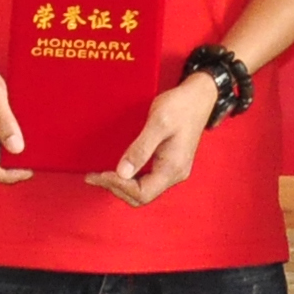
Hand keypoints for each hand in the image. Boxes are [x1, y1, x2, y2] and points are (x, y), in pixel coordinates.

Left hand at [90, 78, 218, 207]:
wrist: (199, 96)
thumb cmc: (180, 106)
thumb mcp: (158, 123)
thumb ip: (140, 148)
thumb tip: (122, 172)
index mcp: (173, 168)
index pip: (142, 193)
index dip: (118, 186)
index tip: (101, 173)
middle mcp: (174, 174)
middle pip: (141, 197)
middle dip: (116, 188)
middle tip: (94, 176)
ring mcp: (173, 170)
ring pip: (143, 190)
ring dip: (121, 185)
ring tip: (100, 175)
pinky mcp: (169, 163)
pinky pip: (146, 180)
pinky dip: (129, 179)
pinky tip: (117, 170)